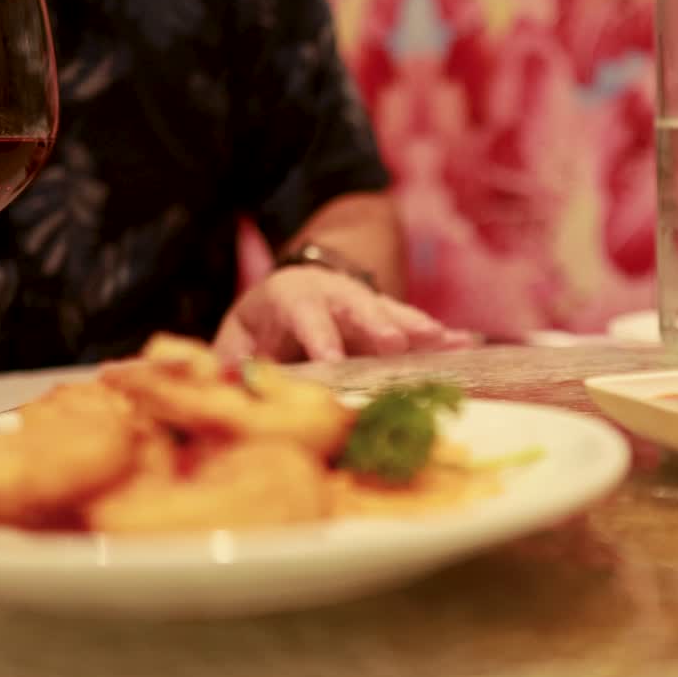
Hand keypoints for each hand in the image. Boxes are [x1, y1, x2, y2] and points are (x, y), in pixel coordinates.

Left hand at [214, 266, 474, 362]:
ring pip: (393, 312)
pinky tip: (466, 345)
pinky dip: (440, 338)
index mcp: (291, 296)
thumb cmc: (262, 326)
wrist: (297, 289)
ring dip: (419, 328)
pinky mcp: (390, 319)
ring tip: (447, 341)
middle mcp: (334, 294)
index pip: (305, 312)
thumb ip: (229, 361)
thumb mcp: (237, 336)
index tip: (331, 357)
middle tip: (396, 344)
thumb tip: (211, 387)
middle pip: (359, 305)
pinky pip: (417, 327)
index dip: (318, 333)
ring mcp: (366, 303)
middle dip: (379, 324)